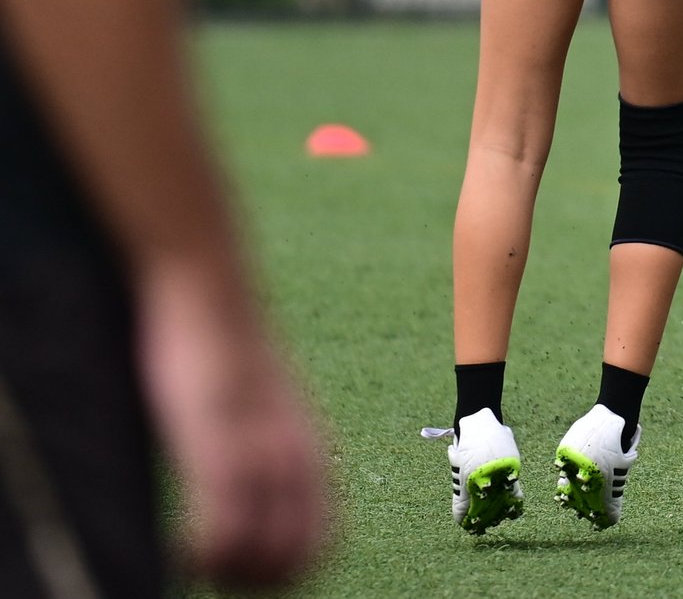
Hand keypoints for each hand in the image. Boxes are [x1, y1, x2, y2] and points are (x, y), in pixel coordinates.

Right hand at [138, 270, 331, 588]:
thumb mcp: (263, 409)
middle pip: (300, 560)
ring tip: (194, 562)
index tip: (242, 570)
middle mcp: (296, 458)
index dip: (287, 573)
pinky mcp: (218, 443)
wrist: (211, 294)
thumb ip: (272, 450)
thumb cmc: (225, 353)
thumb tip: (260, 497)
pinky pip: (224, 527)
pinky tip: (178, 548)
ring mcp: (259, 452)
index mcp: (313, 453)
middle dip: (258, 583)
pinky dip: (205, 556)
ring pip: (264, 553)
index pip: (323, 542)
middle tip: (214, 572)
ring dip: (228, 574)